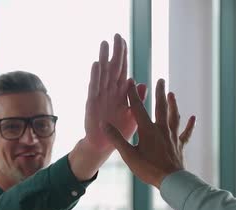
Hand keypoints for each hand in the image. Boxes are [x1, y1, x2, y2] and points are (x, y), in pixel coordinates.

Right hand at [84, 34, 146, 153]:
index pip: (123, 71)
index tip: (123, 40)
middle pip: (114, 69)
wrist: (104, 148)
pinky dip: (95, 77)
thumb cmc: (120, 133)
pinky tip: (96, 65)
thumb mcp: (132, 117)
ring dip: (104, 60)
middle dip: (115, 53)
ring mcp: (101, 98)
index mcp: (121, 94)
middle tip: (117, 35)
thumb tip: (142, 83)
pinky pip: (95, 89)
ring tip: (105, 43)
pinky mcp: (92, 106)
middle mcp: (111, 93)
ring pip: (103, 75)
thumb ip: (137, 101)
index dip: (123, 56)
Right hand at [103, 79, 195, 187]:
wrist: (171, 181)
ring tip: (172, 94)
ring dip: (173, 105)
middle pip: (161, 107)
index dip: (133, 95)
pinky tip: (193, 118)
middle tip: (161, 80)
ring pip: (174, 116)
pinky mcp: (180, 145)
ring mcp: (173, 137)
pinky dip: (190, 125)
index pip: (138, 109)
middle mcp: (162, 129)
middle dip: (160, 93)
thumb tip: (103, 124)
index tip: (131, 82)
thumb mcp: (129, 155)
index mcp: (148, 130)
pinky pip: (186, 133)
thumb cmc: (149, 169)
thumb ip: (117, 139)